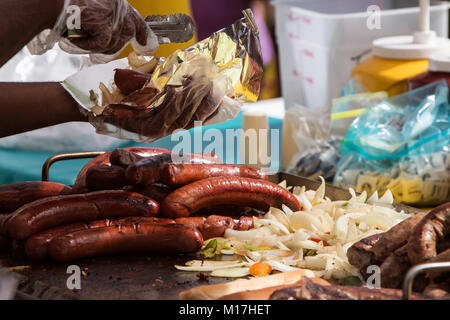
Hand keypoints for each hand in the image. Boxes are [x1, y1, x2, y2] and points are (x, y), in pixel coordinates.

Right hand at [28, 0, 158, 62]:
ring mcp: (111, 14)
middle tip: (99, 47)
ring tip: (79, 38)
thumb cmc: (65, 6)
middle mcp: (117, 6)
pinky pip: (101, 45)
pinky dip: (87, 46)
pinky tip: (75, 39)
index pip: (135, 18)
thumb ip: (106, 20)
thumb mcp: (93, 11)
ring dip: (96, 45)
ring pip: (113, 42)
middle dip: (115, 44)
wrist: (50, 2)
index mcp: (116, 2)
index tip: (144, 42)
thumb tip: (114, 38)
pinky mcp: (104, 24)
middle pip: (127, 33)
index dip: (141, 31)